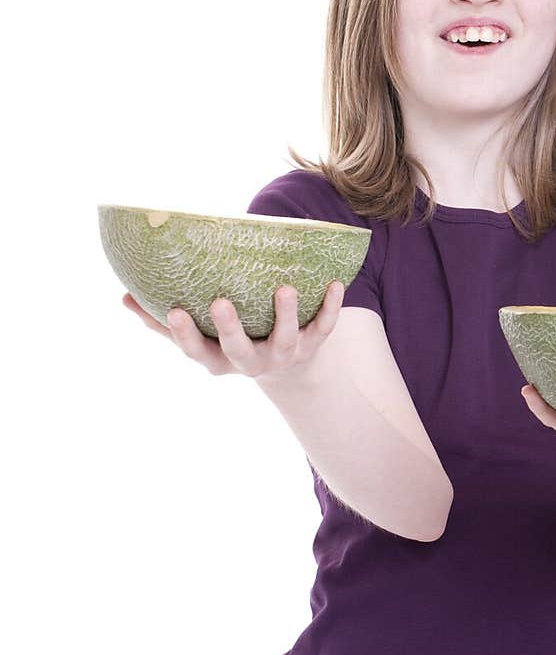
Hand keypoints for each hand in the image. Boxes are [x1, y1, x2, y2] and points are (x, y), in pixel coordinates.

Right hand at [122, 284, 344, 382]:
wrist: (290, 370)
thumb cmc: (232, 340)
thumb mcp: (200, 336)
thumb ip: (161, 320)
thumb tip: (122, 296)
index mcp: (218, 359)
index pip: (195, 350)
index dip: (183, 334)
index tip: (173, 310)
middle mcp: (250, 361)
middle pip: (237, 350)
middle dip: (229, 328)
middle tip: (219, 302)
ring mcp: (283, 354)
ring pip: (284, 338)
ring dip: (284, 314)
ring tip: (284, 287)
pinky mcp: (312, 344)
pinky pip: (323, 327)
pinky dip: (330, 307)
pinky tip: (335, 283)